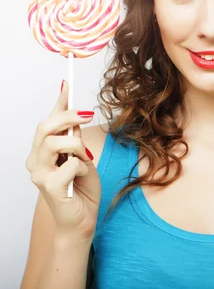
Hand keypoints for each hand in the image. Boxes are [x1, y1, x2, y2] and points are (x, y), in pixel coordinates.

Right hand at [25, 81, 101, 241]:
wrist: (82, 219)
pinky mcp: (50, 187)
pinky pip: (70, 165)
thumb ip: (77, 139)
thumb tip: (78, 113)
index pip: (48, 122)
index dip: (59, 102)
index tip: (67, 84)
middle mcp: (36, 161)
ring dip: (77, 146)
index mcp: (42, 152)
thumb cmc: (81, 189)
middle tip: (88, 114)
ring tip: (86, 158)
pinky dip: (82, 167)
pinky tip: (82, 177)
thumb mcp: (83, 157)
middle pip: (46, 127)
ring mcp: (39, 175)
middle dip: (68, 116)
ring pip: (54, 143)